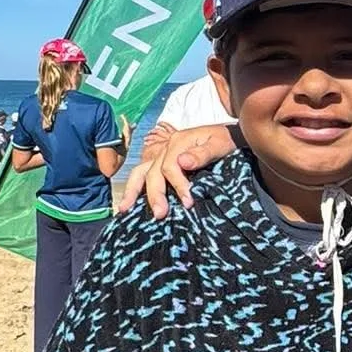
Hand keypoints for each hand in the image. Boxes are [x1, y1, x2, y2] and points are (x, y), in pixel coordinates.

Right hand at [118, 120, 234, 215]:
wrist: (227, 136)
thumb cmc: (225, 141)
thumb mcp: (219, 144)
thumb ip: (202, 154)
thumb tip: (183, 162)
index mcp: (178, 142)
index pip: (170, 166)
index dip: (178, 185)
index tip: (188, 202)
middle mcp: (165, 148)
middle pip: (153, 172)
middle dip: (155, 194)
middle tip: (160, 214)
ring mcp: (161, 155)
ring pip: (141, 171)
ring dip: (132, 190)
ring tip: (124, 209)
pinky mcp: (161, 163)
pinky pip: (143, 174)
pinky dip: (135, 188)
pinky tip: (130, 204)